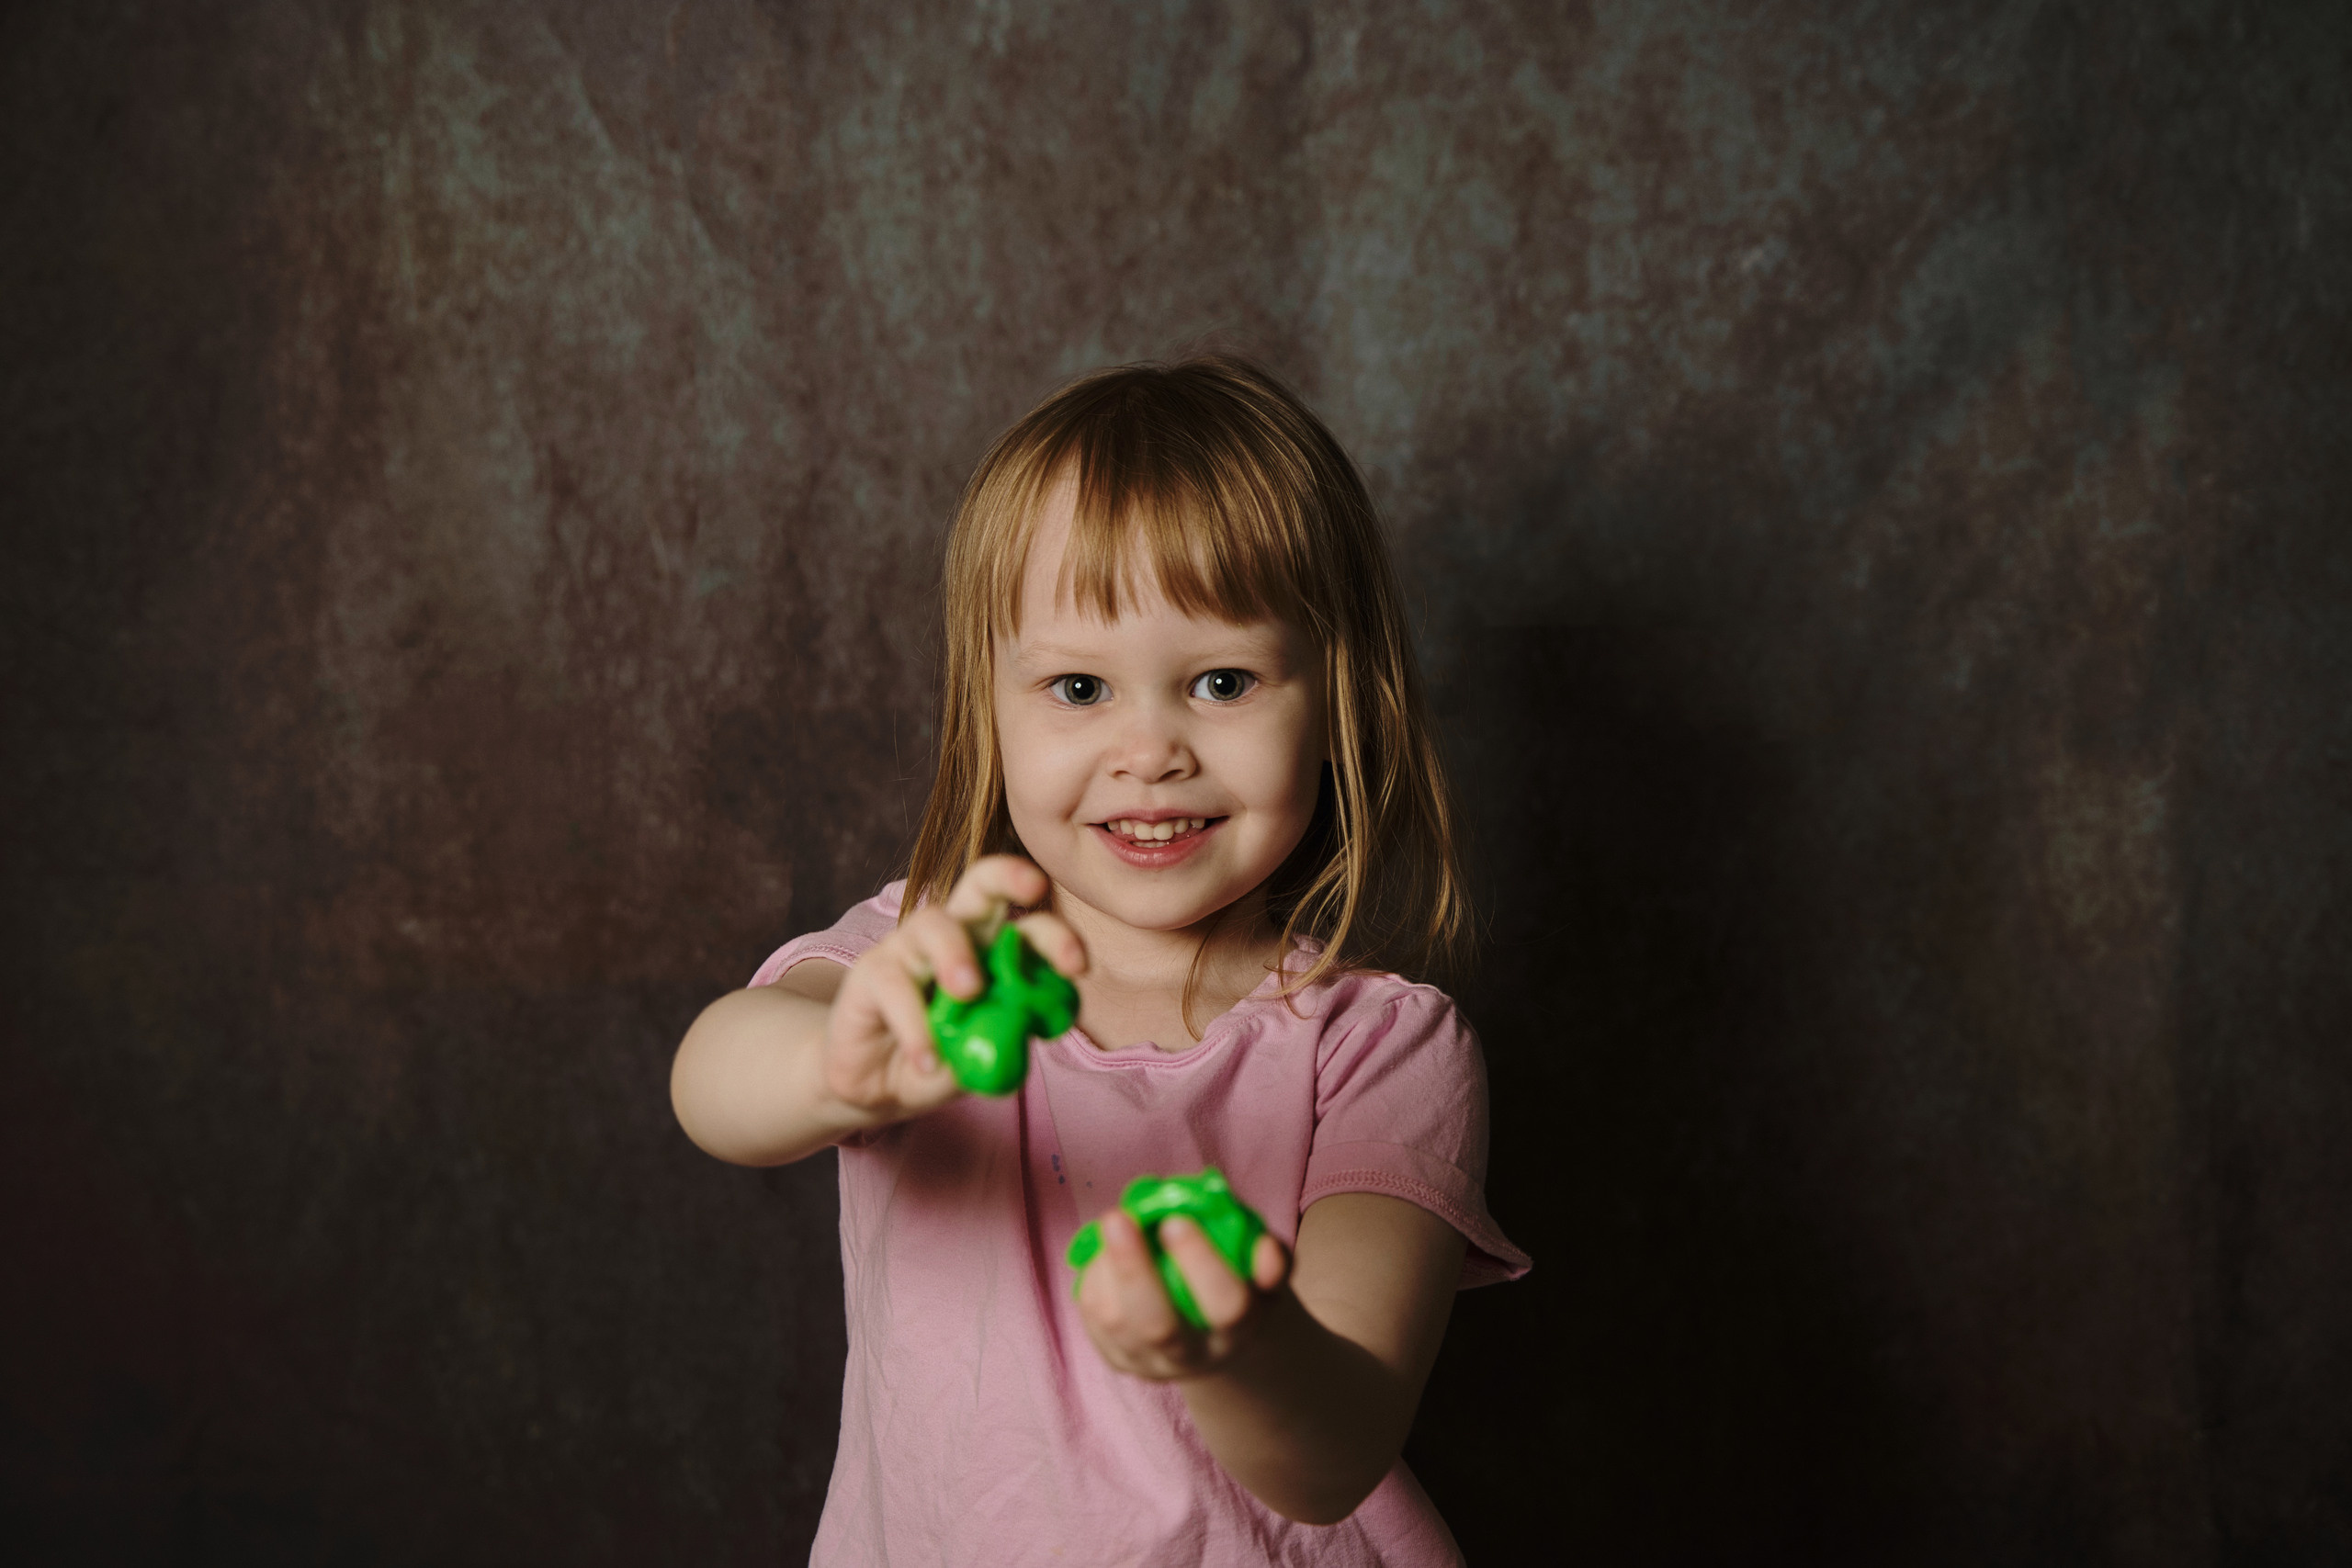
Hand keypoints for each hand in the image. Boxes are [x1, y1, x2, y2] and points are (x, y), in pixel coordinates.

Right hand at [821, 855, 1086, 1127]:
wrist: (877, 1085)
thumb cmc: (942, 1059)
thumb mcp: (983, 1054)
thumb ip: (1006, 1036)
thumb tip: (1033, 1024)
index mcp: (990, 949)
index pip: (1028, 926)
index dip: (1056, 936)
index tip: (1077, 966)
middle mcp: (951, 935)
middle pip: (980, 882)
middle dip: (1010, 876)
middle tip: (1035, 887)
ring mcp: (907, 948)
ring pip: (933, 923)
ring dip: (956, 952)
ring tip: (970, 992)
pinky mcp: (869, 974)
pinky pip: (894, 984)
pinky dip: (915, 1024)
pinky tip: (928, 1060)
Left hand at [1076, 1208, 1290, 1380]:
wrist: (1213, 1335)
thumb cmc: (1241, 1284)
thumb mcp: (1266, 1272)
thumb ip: (1271, 1257)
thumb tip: (1264, 1248)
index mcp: (1237, 1330)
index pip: (1226, 1306)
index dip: (1202, 1263)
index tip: (1176, 1219)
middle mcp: (1193, 1355)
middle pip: (1159, 1327)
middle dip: (1134, 1269)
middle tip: (1118, 1217)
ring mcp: (1150, 1363)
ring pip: (1116, 1324)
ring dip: (1105, 1268)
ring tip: (1114, 1224)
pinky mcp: (1117, 1359)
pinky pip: (1093, 1319)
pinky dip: (1092, 1278)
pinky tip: (1103, 1251)